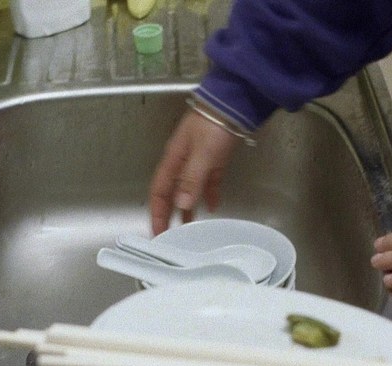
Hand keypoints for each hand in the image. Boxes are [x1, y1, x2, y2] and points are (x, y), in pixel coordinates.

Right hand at [149, 109, 239, 234]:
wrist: (234, 102)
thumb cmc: (214, 124)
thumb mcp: (202, 153)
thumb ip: (191, 178)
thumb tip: (181, 204)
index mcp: (174, 159)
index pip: (159, 192)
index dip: (156, 213)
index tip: (157, 232)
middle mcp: (182, 162)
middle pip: (171, 193)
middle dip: (169, 214)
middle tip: (170, 236)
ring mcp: (198, 160)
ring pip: (188, 190)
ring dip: (187, 208)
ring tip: (190, 229)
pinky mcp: (214, 159)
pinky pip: (207, 182)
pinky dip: (208, 194)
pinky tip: (212, 206)